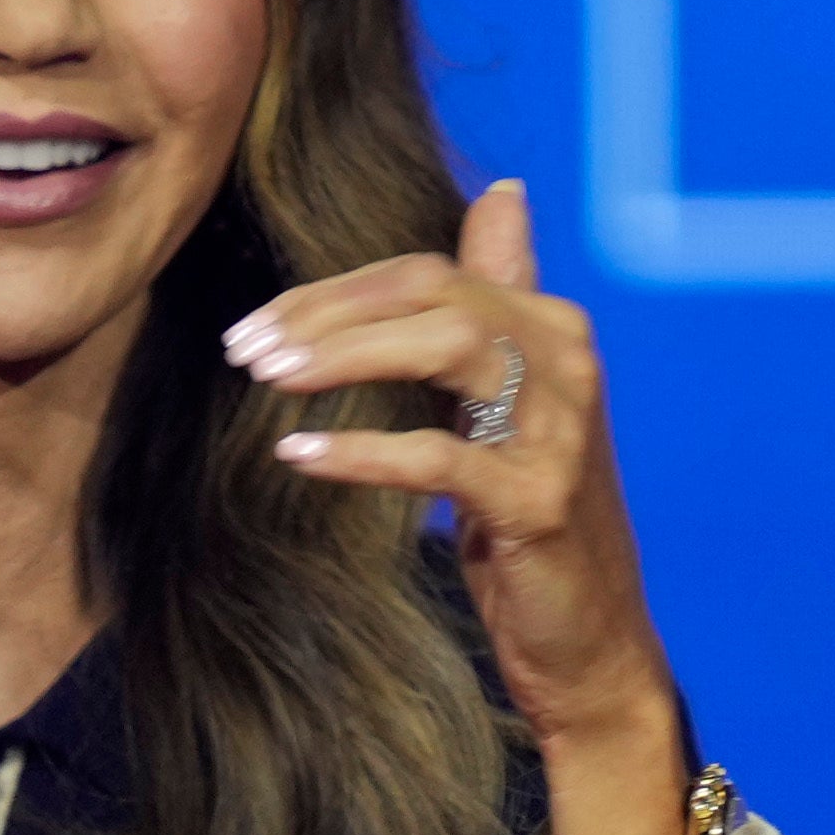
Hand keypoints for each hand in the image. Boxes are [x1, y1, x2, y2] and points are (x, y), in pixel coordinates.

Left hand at [227, 180, 691, 834]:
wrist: (591, 641)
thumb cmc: (532, 515)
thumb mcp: (518, 398)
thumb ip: (502, 297)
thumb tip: (503, 193)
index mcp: (553, 327)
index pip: (431, 271)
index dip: (337, 288)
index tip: (257, 323)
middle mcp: (568, 362)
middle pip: (436, 294)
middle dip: (328, 313)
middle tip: (242, 349)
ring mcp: (563, 430)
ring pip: (448, 347)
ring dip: (344, 356)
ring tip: (266, 380)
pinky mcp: (541, 501)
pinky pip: (440, 458)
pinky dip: (364, 450)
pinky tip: (300, 454)